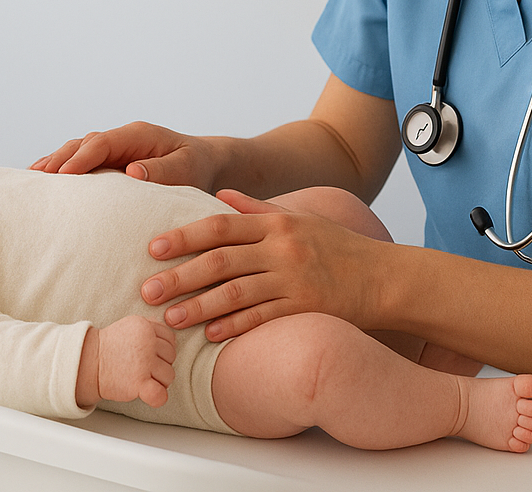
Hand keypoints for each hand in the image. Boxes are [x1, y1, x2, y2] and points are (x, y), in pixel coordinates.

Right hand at [30, 121, 220, 189]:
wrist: (205, 164)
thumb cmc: (197, 167)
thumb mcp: (187, 169)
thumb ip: (164, 171)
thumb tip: (133, 171)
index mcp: (138, 134)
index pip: (103, 143)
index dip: (81, 158)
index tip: (63, 175)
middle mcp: (122, 138)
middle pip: (83, 144)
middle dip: (59, 160)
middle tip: (37, 177)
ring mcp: (114, 149)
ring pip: (77, 151)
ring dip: (55, 163)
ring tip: (32, 180)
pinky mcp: (110, 162)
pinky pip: (82, 162)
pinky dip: (62, 170)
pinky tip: (44, 182)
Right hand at [79, 315, 176, 409]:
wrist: (88, 362)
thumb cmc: (110, 347)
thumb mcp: (130, 325)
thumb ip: (151, 327)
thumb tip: (170, 337)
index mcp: (145, 327)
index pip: (170, 340)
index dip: (162, 350)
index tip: (149, 354)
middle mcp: (147, 343)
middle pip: (171, 357)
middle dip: (160, 364)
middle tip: (142, 367)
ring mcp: (144, 363)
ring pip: (169, 375)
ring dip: (158, 380)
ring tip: (141, 378)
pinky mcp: (138, 382)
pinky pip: (160, 394)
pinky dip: (158, 398)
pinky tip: (148, 394)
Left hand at [141, 190, 382, 340]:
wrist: (384, 277)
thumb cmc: (338, 246)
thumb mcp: (300, 219)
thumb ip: (258, 209)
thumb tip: (222, 195)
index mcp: (276, 224)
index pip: (221, 226)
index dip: (184, 237)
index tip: (153, 248)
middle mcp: (282, 249)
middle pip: (220, 260)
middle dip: (180, 276)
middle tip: (147, 291)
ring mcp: (294, 279)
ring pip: (236, 293)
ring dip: (199, 307)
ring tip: (170, 320)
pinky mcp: (305, 308)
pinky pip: (262, 318)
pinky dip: (234, 326)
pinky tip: (210, 335)